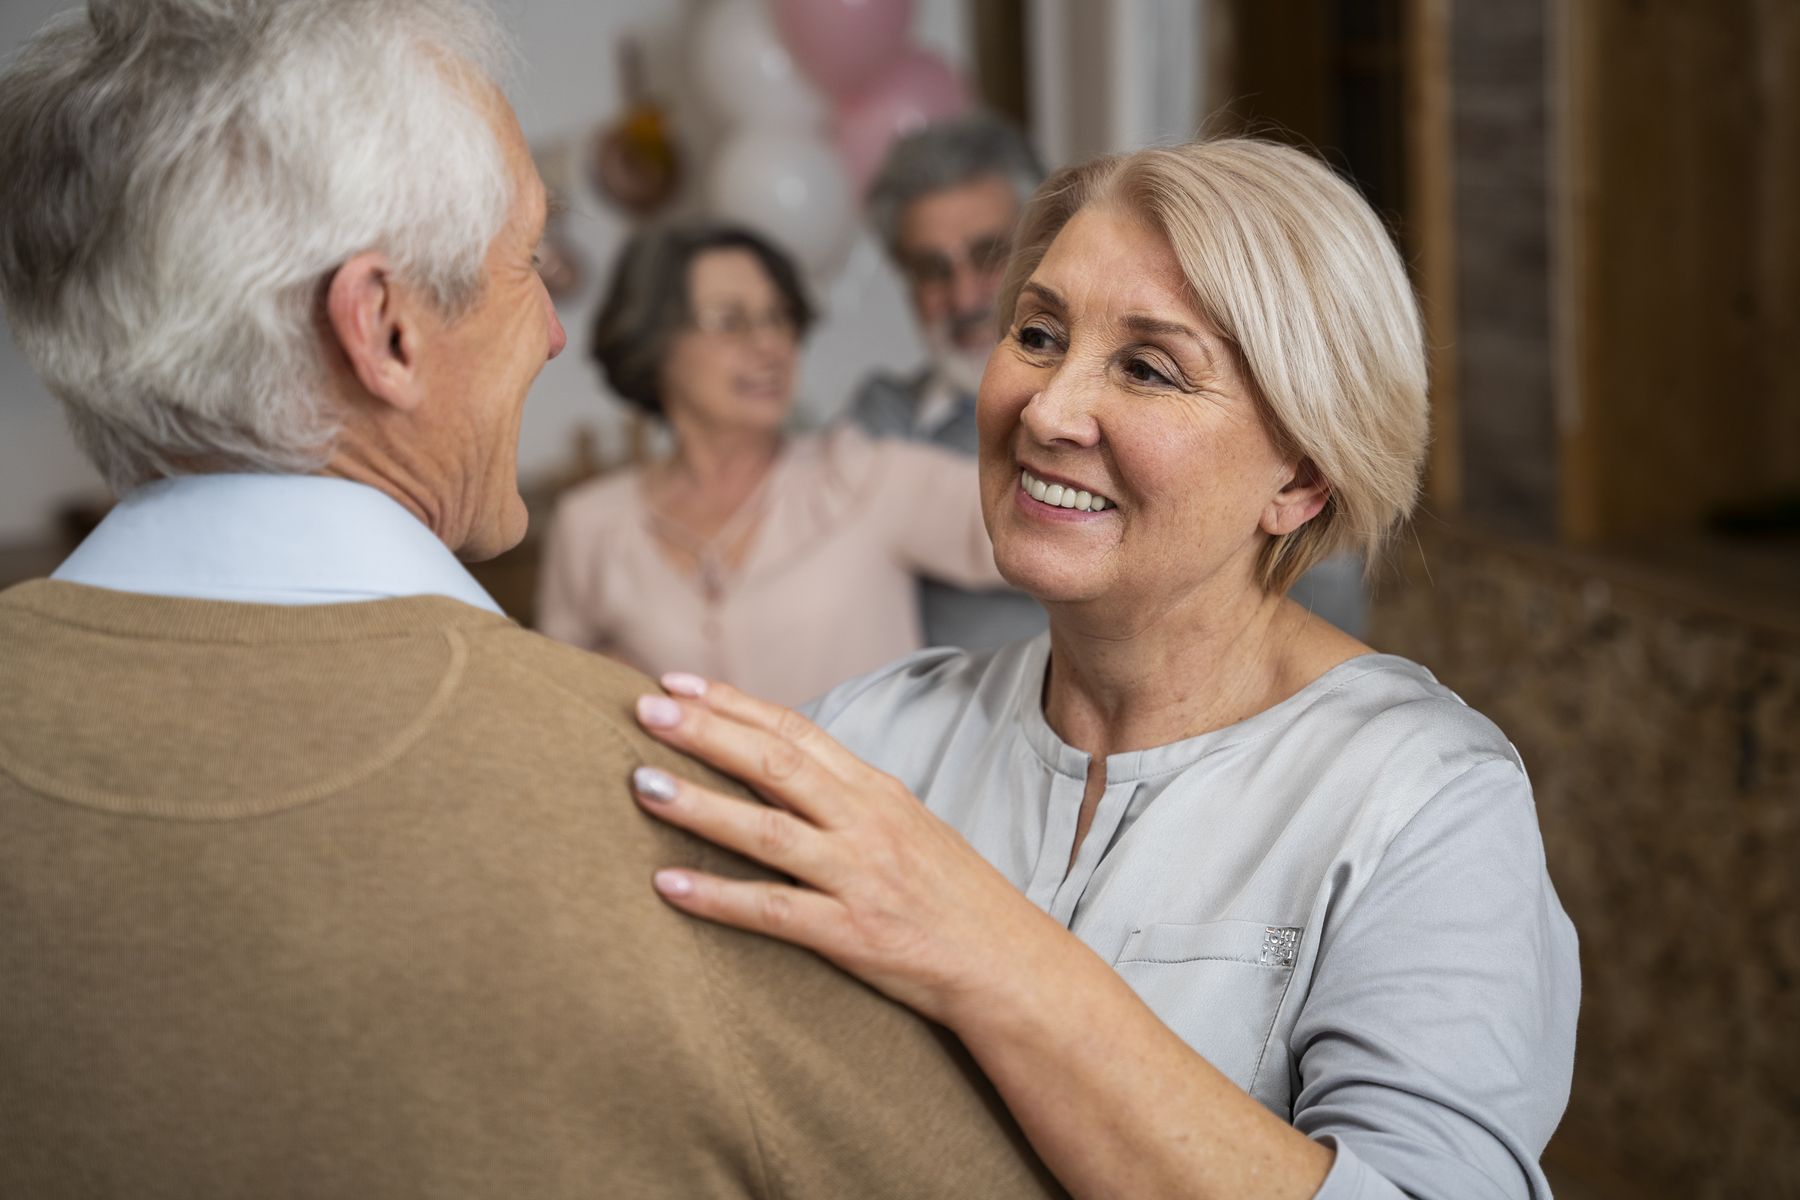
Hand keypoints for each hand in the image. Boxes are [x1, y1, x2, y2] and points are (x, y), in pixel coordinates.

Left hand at [630, 673, 1072, 1027]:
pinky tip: (667, 884)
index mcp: (877, 790)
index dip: (735, 704)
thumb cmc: (955, 898)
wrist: (1011, 966)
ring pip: (767, 830)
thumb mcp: (909, 826)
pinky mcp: (853, 934)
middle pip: (775, 764)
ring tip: (641, 782)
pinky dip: (717, 896)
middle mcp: (866, 823)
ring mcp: (859, 876)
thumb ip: (849, 796)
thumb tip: (784, 767)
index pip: (796, 732)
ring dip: (699, 804)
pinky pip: (773, 911)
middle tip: (644, 707)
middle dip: (706, 732)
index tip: (678, 681)